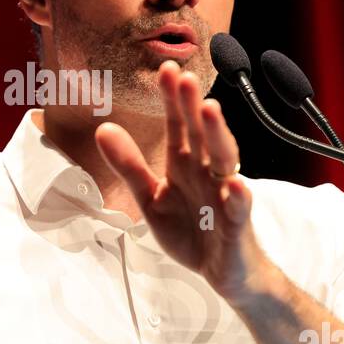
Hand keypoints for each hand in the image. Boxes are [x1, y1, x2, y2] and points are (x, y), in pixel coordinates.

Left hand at [94, 60, 273, 302]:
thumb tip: (103, 129)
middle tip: (186, 77)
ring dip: (219, 135)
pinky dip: (238, 195)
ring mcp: (224, 196)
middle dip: (193, 106)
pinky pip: (239, 208)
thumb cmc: (192, 231)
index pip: (179, 125)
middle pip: (201, 134)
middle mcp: (207, 172)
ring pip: (224, 160)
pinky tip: (234, 183)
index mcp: (185, 164)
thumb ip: (129, 166)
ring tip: (210, 109)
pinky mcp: (237, 225)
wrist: (224, 274)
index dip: (171, 99)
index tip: (165, 69)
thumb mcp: (152, 199)